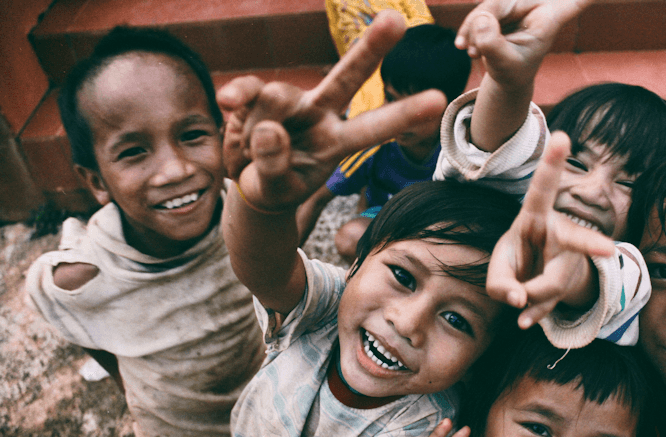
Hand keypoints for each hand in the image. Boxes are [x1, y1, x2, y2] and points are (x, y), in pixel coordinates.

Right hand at [217, 10, 446, 211]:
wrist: (249, 182)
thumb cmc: (276, 186)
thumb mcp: (277, 187)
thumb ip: (274, 164)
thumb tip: (270, 127)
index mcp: (338, 142)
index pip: (374, 127)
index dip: (403, 113)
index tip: (438, 99)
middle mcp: (321, 114)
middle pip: (347, 77)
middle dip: (370, 49)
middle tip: (396, 20)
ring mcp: (292, 102)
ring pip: (278, 96)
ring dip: (258, 126)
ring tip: (250, 151)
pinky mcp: (259, 95)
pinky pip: (249, 89)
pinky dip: (238, 96)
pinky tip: (228, 103)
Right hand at [455, 0, 592, 89]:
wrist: (506, 76)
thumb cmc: (514, 72)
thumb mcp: (504, 66)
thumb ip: (493, 45)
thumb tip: (480, 19)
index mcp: (549, 18)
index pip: (572, 0)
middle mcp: (536, 5)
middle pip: (503, 2)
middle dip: (482, 22)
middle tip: (473, 50)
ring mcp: (516, 5)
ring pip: (488, 5)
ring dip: (472, 28)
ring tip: (472, 52)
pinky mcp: (501, 7)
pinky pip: (480, 11)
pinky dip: (469, 29)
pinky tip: (465, 46)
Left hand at [487, 132, 614, 328]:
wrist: (534, 279)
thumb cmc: (516, 260)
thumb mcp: (498, 268)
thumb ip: (499, 284)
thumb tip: (519, 302)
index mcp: (535, 216)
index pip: (542, 189)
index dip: (552, 164)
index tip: (561, 137)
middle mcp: (560, 234)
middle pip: (575, 240)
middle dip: (591, 244)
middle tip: (607, 251)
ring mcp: (570, 260)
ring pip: (554, 283)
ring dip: (528, 297)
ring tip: (517, 299)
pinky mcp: (570, 284)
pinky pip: (552, 303)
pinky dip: (534, 314)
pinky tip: (525, 321)